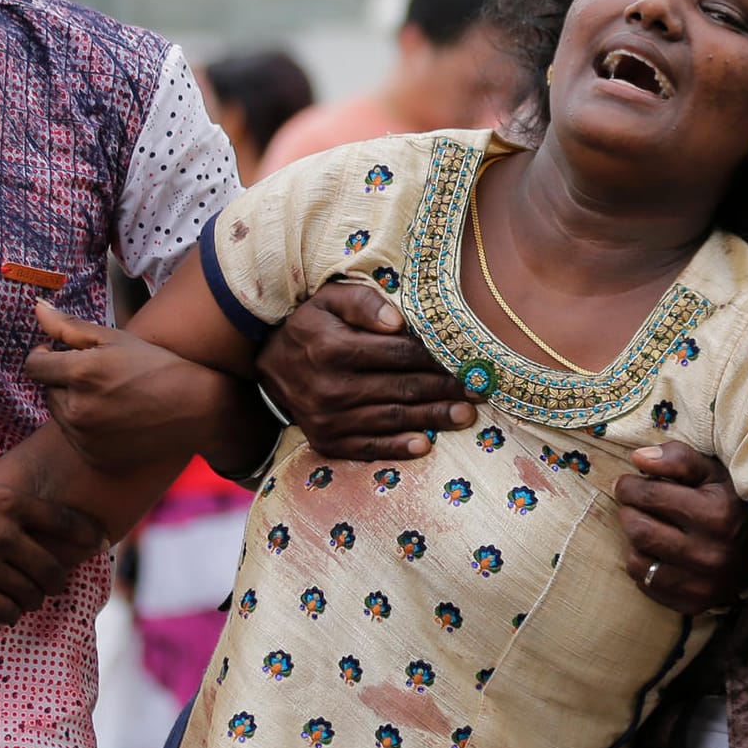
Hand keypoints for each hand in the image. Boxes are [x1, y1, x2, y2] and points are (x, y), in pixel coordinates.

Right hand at [0, 448, 103, 625]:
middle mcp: (3, 534)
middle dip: (58, 577)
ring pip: (30, 593)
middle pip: (52, 567)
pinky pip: (3, 611)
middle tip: (57, 581)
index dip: (89, 535)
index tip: (100, 542)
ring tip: (30, 597)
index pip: (66, 522)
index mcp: (8, 501)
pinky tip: (6, 609)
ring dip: (34, 597)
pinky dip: (9, 612)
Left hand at [27, 301, 240, 473]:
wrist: (197, 410)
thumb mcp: (116, 339)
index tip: (60, 354)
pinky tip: (117, 418)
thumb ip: (70, 326)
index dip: (44, 356)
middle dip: (64, 381)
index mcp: (81, 374)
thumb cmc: (158, 366)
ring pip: (59, 415)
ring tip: (111, 397)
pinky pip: (75, 438)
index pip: (33, 365)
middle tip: (100, 376)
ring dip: (74, 404)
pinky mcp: (94, 457)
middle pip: (47, 391)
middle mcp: (77, 410)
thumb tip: (36, 308)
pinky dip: (87, 428)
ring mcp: (85, 438)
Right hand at [255, 282, 476, 460]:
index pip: (398, 354)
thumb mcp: (329, 299)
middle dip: (445, 390)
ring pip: (391, 419)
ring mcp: (326, 418)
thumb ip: (363, 303)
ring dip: (432, 418)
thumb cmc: (310, 325)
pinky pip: (367, 447)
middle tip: (480, 391)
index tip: (468, 361)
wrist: (266, 365)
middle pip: (401, 388)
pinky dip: (397, 448)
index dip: (436, 358)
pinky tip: (425, 445)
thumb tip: (399, 321)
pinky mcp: (325, 441)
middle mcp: (329, 387)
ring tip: (466, 416)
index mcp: (332, 348)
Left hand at [614, 442, 747, 613]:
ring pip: (637, 562)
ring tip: (647, 527)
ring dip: (634, 541)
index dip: (629, 486)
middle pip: (638, 529)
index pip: (649, 496)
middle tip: (634, 504)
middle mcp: (710, 554)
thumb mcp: (711, 471)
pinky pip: (646, 585)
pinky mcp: (694, 604)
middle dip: (628, 511)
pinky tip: (659, 552)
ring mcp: (703, 584)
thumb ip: (677, 458)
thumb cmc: (729, 501)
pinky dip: (644, 566)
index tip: (628, 483)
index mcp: (717, 515)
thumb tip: (637, 458)